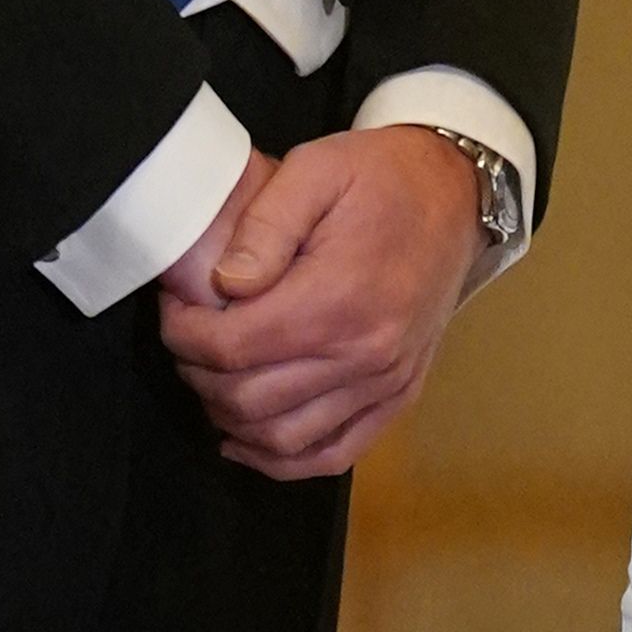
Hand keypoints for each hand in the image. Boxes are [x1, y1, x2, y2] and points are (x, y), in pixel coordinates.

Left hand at [157, 126, 481, 477]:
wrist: (455, 194)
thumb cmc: (382, 179)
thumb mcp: (315, 171)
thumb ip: (262, 227)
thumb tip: (223, 285)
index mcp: (339, 299)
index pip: (232, 348)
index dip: (183, 333)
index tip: (176, 307)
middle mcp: (365, 354)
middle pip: (248, 400)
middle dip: (198, 373)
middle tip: (187, 337)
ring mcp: (385, 382)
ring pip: (282, 439)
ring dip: (230, 418)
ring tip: (213, 378)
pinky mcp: (398, 396)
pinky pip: (333, 455)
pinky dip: (282, 460)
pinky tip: (247, 440)